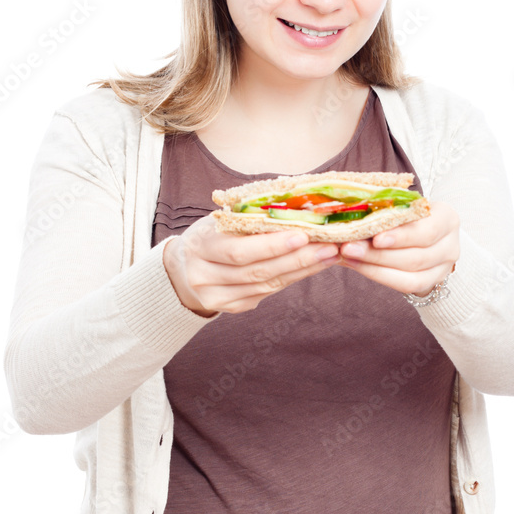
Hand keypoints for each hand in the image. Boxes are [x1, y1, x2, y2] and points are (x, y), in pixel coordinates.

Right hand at [162, 213, 339, 315]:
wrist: (183, 269)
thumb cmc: (209, 235)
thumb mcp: (220, 220)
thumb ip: (250, 216)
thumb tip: (297, 206)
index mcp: (201, 247)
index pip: (239, 250)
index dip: (272, 245)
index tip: (304, 235)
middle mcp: (205, 277)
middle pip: (258, 271)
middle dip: (298, 259)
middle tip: (330, 246)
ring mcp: (218, 297)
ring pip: (267, 285)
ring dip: (302, 269)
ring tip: (330, 255)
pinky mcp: (232, 307)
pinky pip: (267, 293)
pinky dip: (292, 278)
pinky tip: (312, 266)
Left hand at [336, 201, 458, 296]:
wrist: (423, 234)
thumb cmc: (409, 214)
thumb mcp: (404, 206)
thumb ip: (385, 210)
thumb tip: (351, 214)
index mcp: (447, 218)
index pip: (427, 231)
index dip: (401, 237)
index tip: (374, 238)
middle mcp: (450, 245)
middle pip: (415, 256)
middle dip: (377, 254)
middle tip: (348, 247)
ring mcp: (444, 267)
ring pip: (410, 274)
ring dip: (373, 266)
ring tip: (348, 256)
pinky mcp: (431, 282)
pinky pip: (405, 285)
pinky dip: (379, 276)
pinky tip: (358, 266)